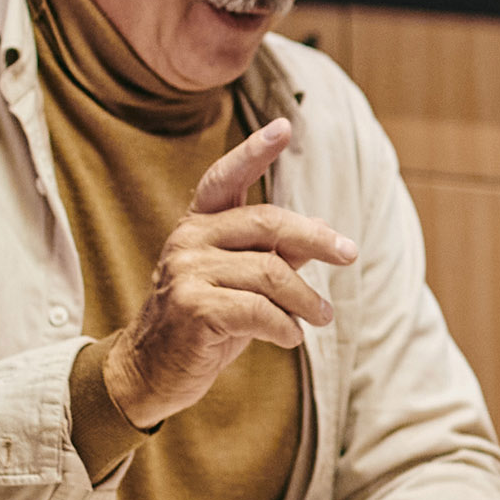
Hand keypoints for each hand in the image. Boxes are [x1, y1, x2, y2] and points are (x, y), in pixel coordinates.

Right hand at [98, 122, 358, 428]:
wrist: (150, 373)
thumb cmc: (202, 325)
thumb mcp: (241, 284)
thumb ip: (274, 254)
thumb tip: (319, 226)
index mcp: (199, 226)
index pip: (225, 178)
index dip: (254, 152)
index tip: (284, 126)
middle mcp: (189, 240)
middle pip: (267, 222)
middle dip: (316, 238)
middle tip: (349, 254)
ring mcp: (186, 272)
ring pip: (271, 273)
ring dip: (306, 300)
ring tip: (322, 317)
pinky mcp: (192, 308)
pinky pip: (260, 310)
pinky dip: (286, 327)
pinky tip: (290, 338)